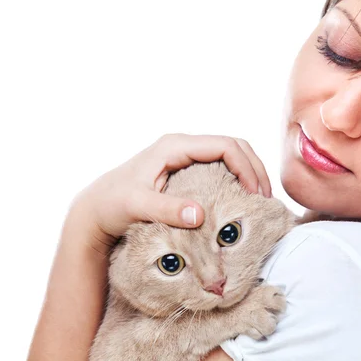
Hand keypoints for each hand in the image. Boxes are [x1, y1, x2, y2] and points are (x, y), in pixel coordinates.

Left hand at [69, 134, 271, 248]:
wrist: (95, 208)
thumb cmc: (113, 205)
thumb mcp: (137, 207)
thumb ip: (167, 210)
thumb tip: (200, 215)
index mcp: (175, 146)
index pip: (225, 146)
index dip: (247, 167)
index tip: (255, 195)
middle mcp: (183, 145)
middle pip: (234, 146)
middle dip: (254, 168)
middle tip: (265, 198)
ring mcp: (184, 155)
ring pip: (230, 154)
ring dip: (248, 172)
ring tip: (258, 199)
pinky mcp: (185, 167)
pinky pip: (221, 166)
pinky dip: (237, 178)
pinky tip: (241, 198)